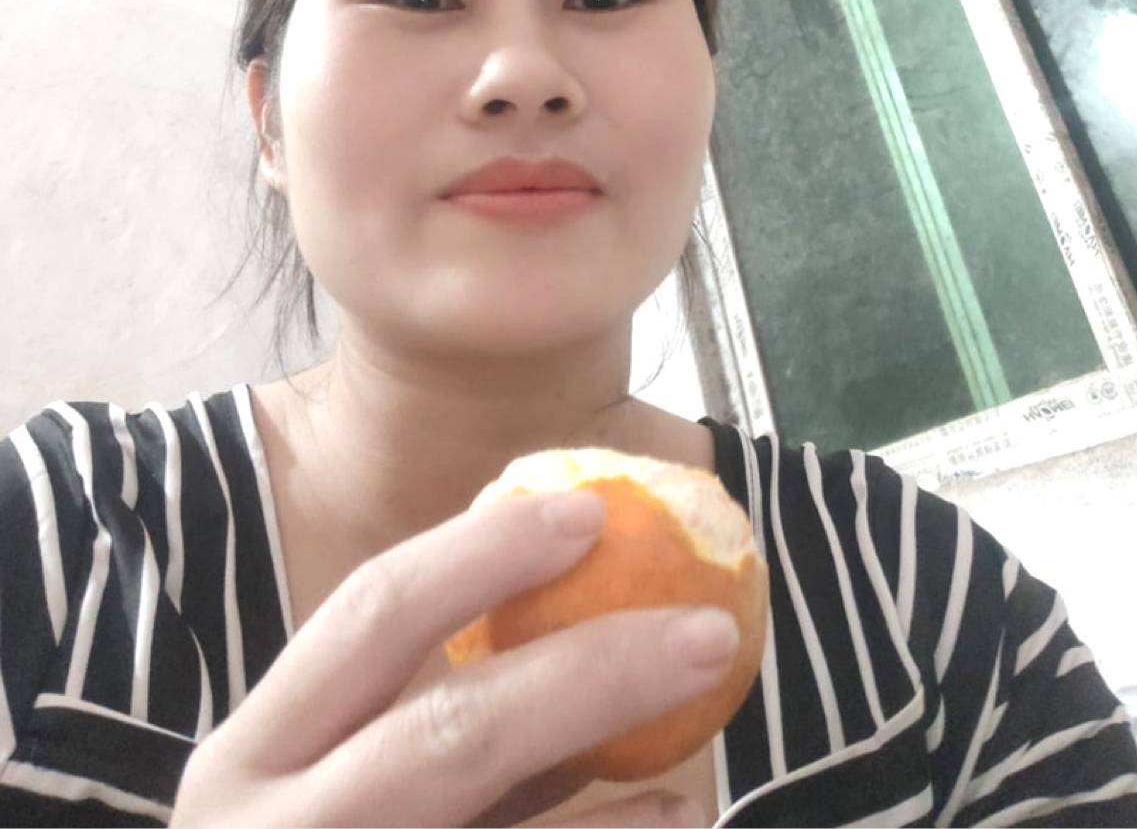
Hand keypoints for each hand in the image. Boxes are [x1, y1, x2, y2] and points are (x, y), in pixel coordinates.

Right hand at [170, 489, 736, 825]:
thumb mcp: (323, 776)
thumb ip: (417, 711)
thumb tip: (569, 612)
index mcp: (255, 751)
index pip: (373, 613)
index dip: (486, 552)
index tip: (591, 511)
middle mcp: (286, 822)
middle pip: (452, 728)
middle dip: (592, 668)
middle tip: (709, 626)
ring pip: (491, 802)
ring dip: (620, 755)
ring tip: (708, 707)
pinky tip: (674, 813)